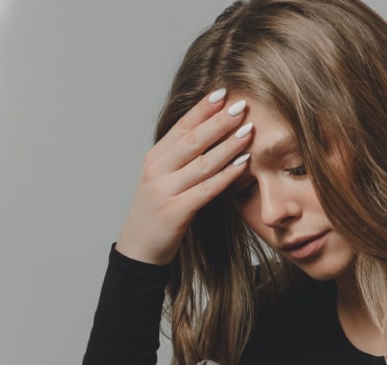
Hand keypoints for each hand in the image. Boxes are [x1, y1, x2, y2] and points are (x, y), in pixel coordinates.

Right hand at [116, 89, 253, 265]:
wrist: (138, 250)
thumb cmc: (156, 212)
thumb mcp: (162, 179)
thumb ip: (180, 158)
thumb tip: (212, 132)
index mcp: (154, 159)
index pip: (180, 127)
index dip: (201, 109)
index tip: (222, 92)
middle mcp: (156, 172)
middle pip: (192, 141)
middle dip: (218, 122)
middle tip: (241, 105)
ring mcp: (164, 192)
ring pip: (201, 163)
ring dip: (227, 146)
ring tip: (248, 131)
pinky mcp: (175, 212)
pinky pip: (206, 190)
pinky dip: (225, 175)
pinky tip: (242, 164)